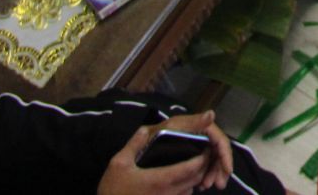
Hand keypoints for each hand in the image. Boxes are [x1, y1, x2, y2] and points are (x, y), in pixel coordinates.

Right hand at [98, 110, 229, 194]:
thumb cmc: (113, 189)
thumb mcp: (119, 163)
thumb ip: (134, 145)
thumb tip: (145, 129)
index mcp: (160, 179)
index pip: (191, 168)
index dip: (202, 157)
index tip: (204, 147)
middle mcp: (168, 193)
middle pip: (195, 179)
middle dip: (202, 166)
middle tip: (201, 153)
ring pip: (190, 190)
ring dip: (195, 178)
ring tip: (192, 165)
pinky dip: (186, 188)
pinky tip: (179, 180)